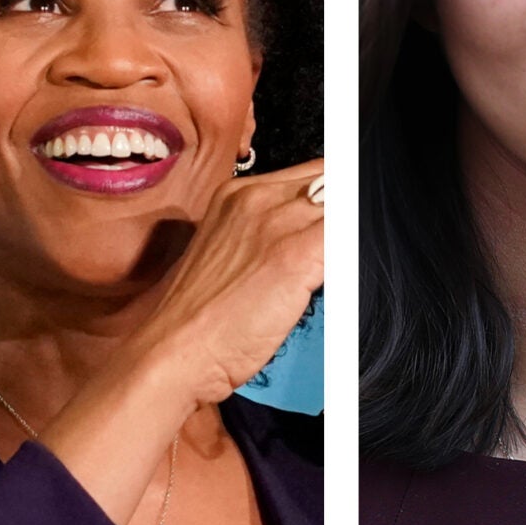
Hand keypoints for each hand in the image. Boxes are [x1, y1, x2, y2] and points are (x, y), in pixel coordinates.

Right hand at [19, 158, 324, 524]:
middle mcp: (256, 198)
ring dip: (350, 238)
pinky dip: (352, 255)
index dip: (339, 195)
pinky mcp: (295, 254)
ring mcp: (276, 222)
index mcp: (238, 194)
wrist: (173, 353)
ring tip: (333, 275)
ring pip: (344, 204)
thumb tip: (320, 233)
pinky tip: (339, 283)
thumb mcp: (234, 256)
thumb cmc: (203, 319)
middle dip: (349, 211)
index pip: (315, 172)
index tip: (348, 218)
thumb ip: (273, 233)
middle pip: (334, 180)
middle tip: (341, 252)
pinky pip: (346, 236)